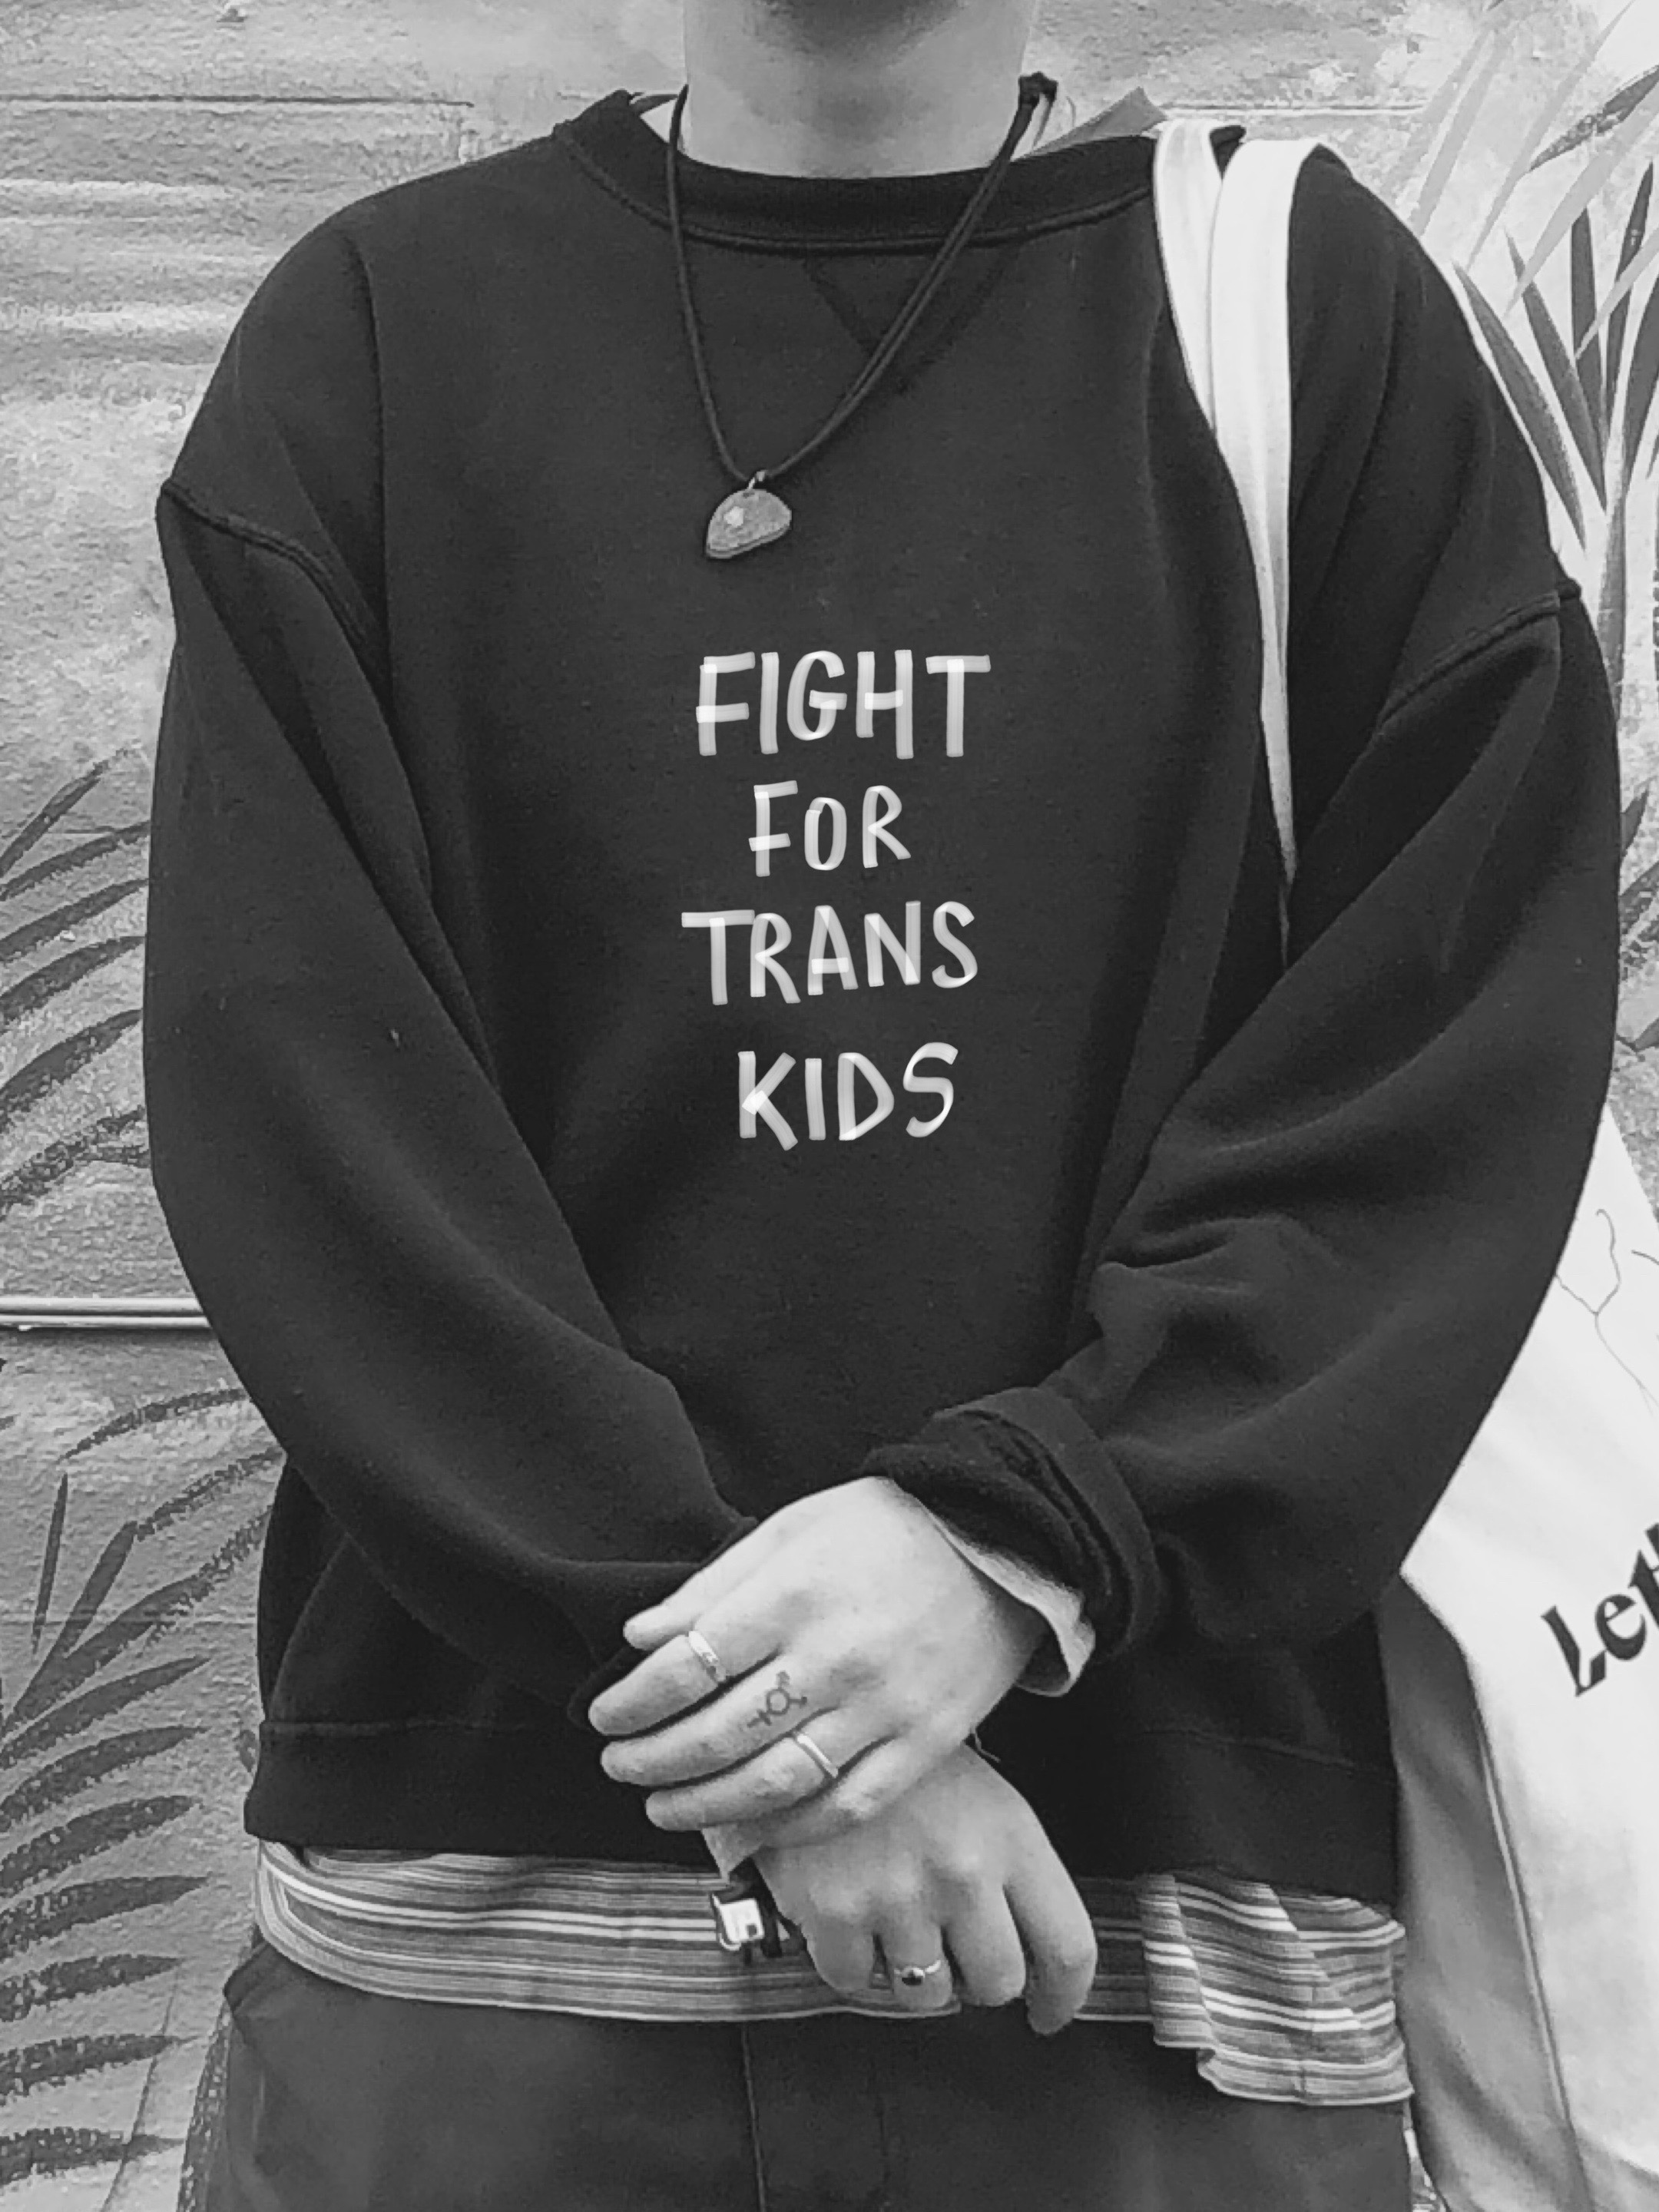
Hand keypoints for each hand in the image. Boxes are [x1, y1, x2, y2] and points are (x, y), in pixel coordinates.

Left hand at [586, 1476, 1047, 1843]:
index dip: (633, 1702)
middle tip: (619, 1766)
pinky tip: (747, 1828)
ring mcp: (883, 1708)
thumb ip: (714, 1586)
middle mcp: (834, 1657)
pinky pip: (844, 1807)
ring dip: (703, 1806)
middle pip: (719, 1734)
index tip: (604, 1716)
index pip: (686, 1666)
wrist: (1003, 1542)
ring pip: (774, 1783)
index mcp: (793, 1595)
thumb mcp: (791, 1531)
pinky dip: (787, 1828)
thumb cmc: (886, 1529)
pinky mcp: (924, 1745)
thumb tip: (642, 1637)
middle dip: (652, 1760)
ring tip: (663, 1806)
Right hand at [737, 1742, 1098, 2035]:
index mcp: (1010, 1836)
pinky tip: (849, 1912)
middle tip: (956, 1950)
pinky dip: (852, 1960)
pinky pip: (856, 1982)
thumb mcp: (980, 1792)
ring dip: (915, 1972)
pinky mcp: (833, 1915)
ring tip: (896, 1920)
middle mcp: (962, 1872)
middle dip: (980, 1978)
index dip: (1063, 1996)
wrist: (807, 1719)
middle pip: (998, 1982)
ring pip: (928, 1995)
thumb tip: (1027, 1949)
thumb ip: (1009, 1867)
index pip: (1068, 1947)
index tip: (1048, 2010)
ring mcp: (896, 1897)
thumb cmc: (901, 1762)